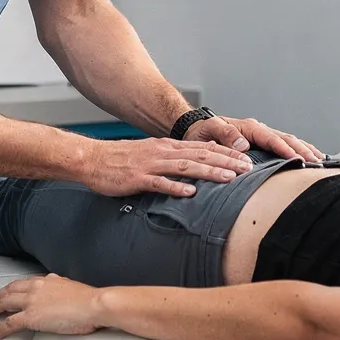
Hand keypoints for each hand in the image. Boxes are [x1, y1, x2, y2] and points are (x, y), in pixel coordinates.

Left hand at [0, 274, 105, 339]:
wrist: (94, 305)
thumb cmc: (87, 299)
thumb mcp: (69, 285)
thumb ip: (58, 284)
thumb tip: (55, 282)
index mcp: (44, 280)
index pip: (19, 284)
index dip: (7, 289)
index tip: (2, 293)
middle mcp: (34, 288)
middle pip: (7, 291)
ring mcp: (31, 302)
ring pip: (3, 303)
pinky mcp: (31, 317)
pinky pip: (10, 323)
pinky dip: (0, 328)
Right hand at [77, 137, 251, 197]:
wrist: (92, 159)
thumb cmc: (121, 160)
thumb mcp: (151, 154)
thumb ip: (172, 160)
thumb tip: (194, 167)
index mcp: (167, 146)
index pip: (203, 147)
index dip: (226, 153)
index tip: (246, 159)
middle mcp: (162, 152)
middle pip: (200, 155)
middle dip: (226, 162)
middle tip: (248, 169)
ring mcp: (150, 164)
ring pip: (185, 166)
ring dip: (209, 172)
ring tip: (229, 179)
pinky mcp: (138, 178)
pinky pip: (159, 183)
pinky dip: (176, 188)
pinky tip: (190, 193)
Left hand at [185, 115, 319, 162]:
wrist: (195, 129)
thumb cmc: (201, 132)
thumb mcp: (209, 130)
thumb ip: (225, 135)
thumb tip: (244, 144)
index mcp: (249, 127)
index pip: (271, 138)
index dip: (285, 149)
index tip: (298, 159)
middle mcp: (258, 130)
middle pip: (286, 139)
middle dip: (302, 150)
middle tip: (316, 162)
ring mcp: (261, 137)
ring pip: (288, 141)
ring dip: (304, 150)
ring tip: (319, 161)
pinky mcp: (261, 144)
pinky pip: (282, 146)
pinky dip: (297, 150)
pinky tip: (307, 158)